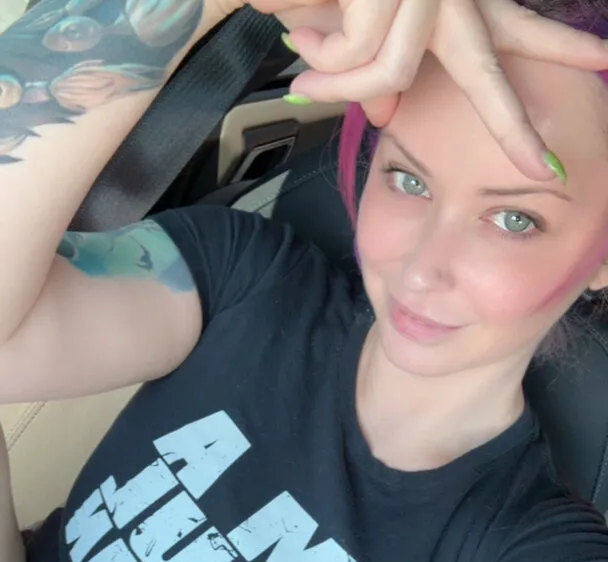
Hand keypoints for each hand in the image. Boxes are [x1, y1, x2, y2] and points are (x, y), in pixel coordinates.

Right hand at [254, 0, 607, 181]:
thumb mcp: (345, 30)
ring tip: (305, 71)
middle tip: (547, 172)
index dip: (557, 47)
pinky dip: (327, 64)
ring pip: (392, 74)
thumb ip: (372, 71)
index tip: (600, 61)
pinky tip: (303, 42)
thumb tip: (382, 113)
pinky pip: (361, 61)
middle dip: (513, 129)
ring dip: (339, 82)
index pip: (513, 27)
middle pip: (487, 70)